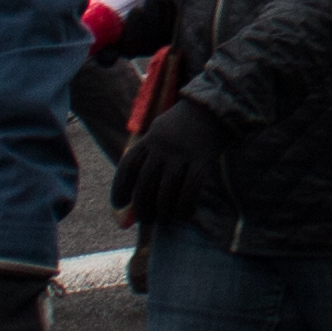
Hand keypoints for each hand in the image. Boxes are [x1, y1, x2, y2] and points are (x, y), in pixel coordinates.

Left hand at [113, 95, 237, 225]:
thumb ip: (147, 153)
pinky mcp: (202, 160)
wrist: (213, 109)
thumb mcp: (159, 130)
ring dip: (163, 211)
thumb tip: (135, 189)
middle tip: (145, 219)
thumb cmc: (182, 125)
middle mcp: (163, 146)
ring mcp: (182, 153)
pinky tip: (184, 213)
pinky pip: (191, 189)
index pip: (128, 165)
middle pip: (146, 182)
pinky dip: (185, 206)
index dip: (120, 187)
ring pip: (167, 190)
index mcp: (150, 138)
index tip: (118, 205)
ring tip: (162, 220)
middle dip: (142, 205)